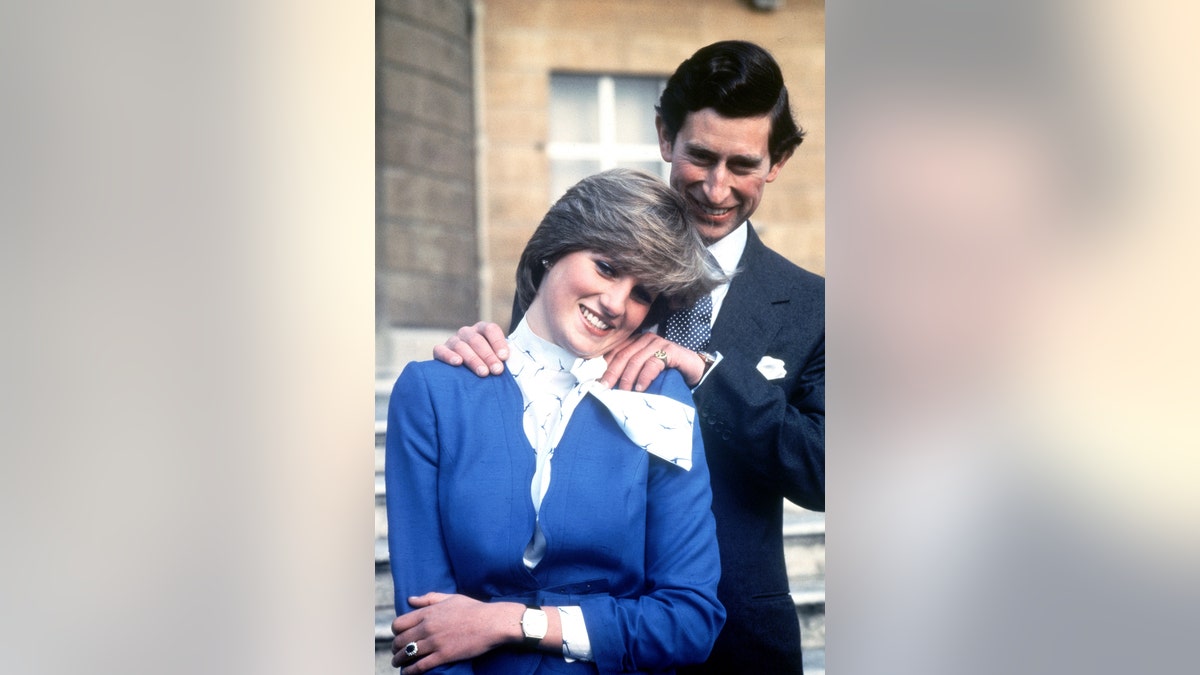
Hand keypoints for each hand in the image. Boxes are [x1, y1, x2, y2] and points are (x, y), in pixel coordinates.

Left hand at [391, 593, 522, 672]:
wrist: (492, 622)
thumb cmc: (474, 609)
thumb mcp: (450, 598)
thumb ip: (429, 598)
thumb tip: (411, 599)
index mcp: (428, 612)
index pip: (399, 623)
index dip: (395, 631)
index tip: (398, 635)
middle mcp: (427, 627)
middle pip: (400, 640)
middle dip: (395, 647)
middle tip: (396, 651)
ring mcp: (435, 642)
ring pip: (407, 654)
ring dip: (398, 660)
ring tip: (398, 663)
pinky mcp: (443, 656)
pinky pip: (420, 666)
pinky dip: (410, 671)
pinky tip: (407, 673)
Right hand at [432, 322, 509, 376]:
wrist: (465, 372)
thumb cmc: (487, 365)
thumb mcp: (497, 358)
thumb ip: (503, 357)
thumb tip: (514, 363)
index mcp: (483, 329)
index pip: (491, 329)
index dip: (498, 342)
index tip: (505, 357)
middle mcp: (467, 332)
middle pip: (477, 340)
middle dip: (488, 356)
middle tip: (497, 370)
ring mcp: (453, 340)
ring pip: (461, 346)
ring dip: (473, 359)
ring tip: (483, 372)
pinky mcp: (440, 351)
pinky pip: (441, 350)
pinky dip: (448, 356)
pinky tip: (457, 363)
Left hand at [602, 333, 706, 390]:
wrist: (694, 371)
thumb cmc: (667, 373)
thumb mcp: (644, 372)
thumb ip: (630, 373)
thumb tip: (608, 385)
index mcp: (636, 342)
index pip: (616, 351)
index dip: (605, 366)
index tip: (598, 382)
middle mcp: (646, 339)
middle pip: (623, 355)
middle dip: (612, 373)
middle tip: (605, 388)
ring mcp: (659, 343)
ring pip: (636, 360)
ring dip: (627, 378)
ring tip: (623, 392)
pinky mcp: (670, 350)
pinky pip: (652, 364)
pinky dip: (644, 377)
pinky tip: (640, 388)